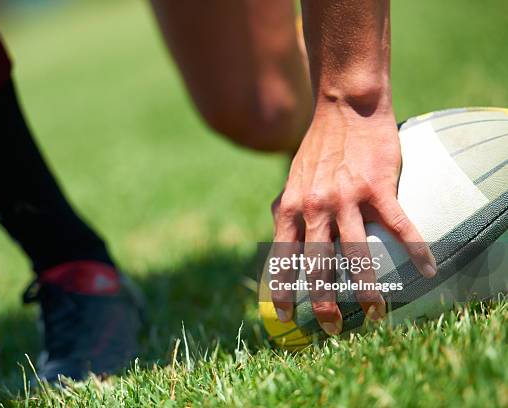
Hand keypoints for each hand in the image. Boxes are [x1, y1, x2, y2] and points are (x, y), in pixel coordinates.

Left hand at [271, 101, 436, 334]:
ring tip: (376, 313)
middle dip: (323, 301)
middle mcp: (315, 207)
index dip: (283, 289)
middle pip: (317, 264)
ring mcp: (346, 197)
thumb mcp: (291, 180)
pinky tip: (428, 270)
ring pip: (356, 252)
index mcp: (292, 208)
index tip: (285, 316)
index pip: (283, 258)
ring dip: (366, 286)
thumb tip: (277, 233)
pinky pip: (398, 225)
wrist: (343, 109)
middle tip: (332, 327)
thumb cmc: (318, 148)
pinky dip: (415, 249)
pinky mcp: (377, 186)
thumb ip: (285, 209)